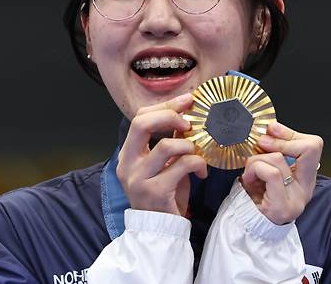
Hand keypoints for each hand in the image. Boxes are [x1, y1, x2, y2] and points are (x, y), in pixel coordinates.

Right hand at [116, 93, 208, 215]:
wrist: (160, 230)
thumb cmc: (165, 194)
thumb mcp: (162, 165)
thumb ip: (168, 142)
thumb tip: (187, 114)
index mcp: (128, 154)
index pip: (139, 118)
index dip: (164, 106)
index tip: (187, 101)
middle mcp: (128, 164)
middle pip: (141, 123)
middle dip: (169, 115)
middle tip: (188, 121)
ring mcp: (139, 178)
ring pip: (165, 146)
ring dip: (188, 145)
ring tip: (196, 153)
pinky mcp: (155, 191)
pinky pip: (182, 166)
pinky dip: (197, 163)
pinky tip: (202, 171)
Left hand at [240, 121, 322, 224]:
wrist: (245, 229)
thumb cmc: (254, 197)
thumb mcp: (266, 170)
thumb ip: (273, 152)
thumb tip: (271, 128)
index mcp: (306, 178)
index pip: (313, 146)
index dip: (291, 133)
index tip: (272, 129)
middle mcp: (306, 189)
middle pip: (310, 148)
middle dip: (280, 140)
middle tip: (261, 143)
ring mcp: (296, 199)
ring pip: (278, 158)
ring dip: (257, 159)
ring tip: (250, 172)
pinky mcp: (282, 206)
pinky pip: (271, 173)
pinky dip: (255, 169)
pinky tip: (248, 179)